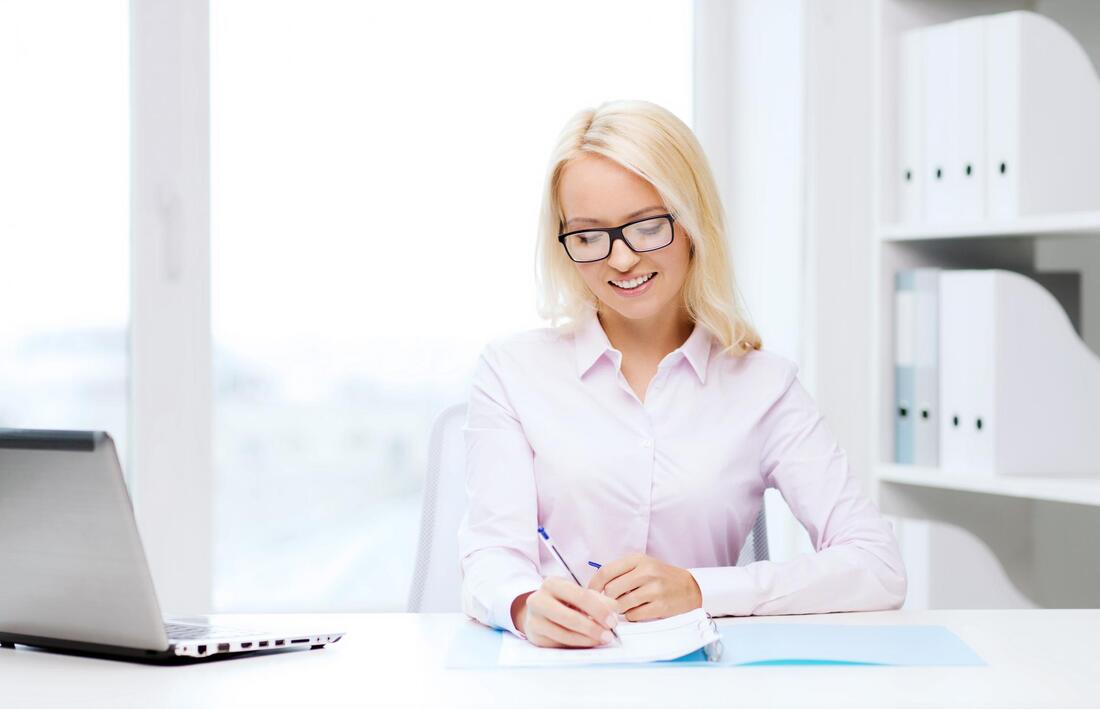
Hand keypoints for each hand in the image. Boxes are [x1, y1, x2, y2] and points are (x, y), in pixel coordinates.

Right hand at [512, 576, 618, 647]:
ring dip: (587, 640)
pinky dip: (577, 645)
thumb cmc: (563, 601)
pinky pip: (559, 644)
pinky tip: (588, 642)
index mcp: (552, 584)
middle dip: (593, 628)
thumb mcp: (579, 594)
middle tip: (609, 635)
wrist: (539, 611)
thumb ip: (599, 600)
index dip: (599, 610)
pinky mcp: (535, 637)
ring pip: (564, 634)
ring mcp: (534, 620)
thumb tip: (613, 610)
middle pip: (570, 617)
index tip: (612, 621)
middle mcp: (539, 600)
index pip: (580, 596)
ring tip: (601, 640)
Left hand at [587, 553, 701, 620]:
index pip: (606, 572)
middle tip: (611, 603)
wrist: (690, 588)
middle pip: (611, 590)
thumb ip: (620, 573)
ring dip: (620, 609)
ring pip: (621, 604)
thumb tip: (594, 588)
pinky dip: (632, 616)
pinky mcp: (660, 606)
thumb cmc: (660, 578)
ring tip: (628, 605)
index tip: (590, 593)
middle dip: (608, 599)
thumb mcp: (642, 566)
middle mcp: (646, 572)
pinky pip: (634, 616)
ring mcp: (654, 589)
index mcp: (638, 559)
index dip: (594, 585)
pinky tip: (639, 611)